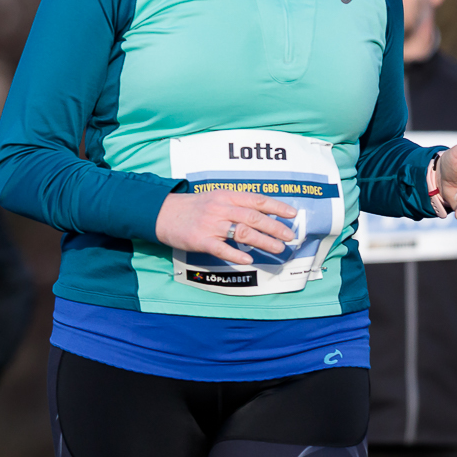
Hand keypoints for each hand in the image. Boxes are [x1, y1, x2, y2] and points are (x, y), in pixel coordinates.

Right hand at [154, 187, 299, 265]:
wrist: (163, 213)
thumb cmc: (194, 207)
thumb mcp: (216, 197)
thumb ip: (237, 204)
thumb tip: (263, 213)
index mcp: (226, 196)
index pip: (256, 200)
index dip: (276, 207)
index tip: (292, 214)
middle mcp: (221, 208)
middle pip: (253, 217)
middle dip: (275, 227)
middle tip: (289, 236)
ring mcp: (211, 224)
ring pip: (242, 232)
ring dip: (263, 241)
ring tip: (278, 248)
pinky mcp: (201, 240)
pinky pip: (222, 249)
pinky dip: (236, 255)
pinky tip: (248, 260)